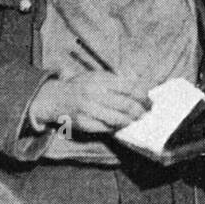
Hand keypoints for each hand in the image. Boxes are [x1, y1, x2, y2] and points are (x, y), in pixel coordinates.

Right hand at [29, 73, 150, 133]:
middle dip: (139, 111)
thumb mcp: (98, 76)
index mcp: (100, 79)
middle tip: (145, 113)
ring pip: (117, 118)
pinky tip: (120, 125)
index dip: (143, 96)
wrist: (55, 98)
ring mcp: (87, 109)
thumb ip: (118, 79)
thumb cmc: (82, 86)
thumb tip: (142, 84)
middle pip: (125, 104)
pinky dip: (115, 127)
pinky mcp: (83, 123)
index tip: (149, 101)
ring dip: (129, 121)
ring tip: (135, 120)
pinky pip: (105, 127)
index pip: (129, 87)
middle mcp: (93, 93)